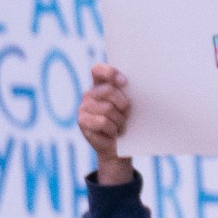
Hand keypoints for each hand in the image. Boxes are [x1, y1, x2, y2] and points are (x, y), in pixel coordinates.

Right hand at [78, 65, 137, 186]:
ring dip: (119, 120)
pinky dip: (113, 129)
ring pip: (108, 108)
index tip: (125, 81)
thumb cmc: (128, 123)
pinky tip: (113, 133)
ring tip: (120, 126)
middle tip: (127, 114)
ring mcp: (83, 107)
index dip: (109, 73)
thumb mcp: (130, 106)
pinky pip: (102, 122)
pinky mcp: (82, 121)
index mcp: (101, 85)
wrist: (119, 148)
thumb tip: (136, 85)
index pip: (98, 70)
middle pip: (109, 90)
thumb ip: (129, 93)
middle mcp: (90, 93)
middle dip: (123, 104)